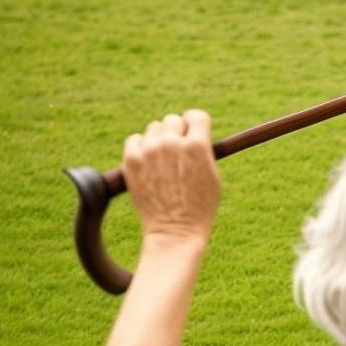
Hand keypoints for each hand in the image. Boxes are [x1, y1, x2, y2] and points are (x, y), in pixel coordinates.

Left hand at [122, 110, 221, 248]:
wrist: (175, 230)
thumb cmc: (200, 207)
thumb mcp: (214, 176)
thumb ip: (204, 150)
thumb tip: (194, 133)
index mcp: (197, 146)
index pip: (196, 116)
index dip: (196, 124)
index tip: (193, 132)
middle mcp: (172, 143)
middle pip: (173, 120)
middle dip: (177, 133)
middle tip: (178, 151)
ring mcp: (149, 150)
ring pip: (153, 129)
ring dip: (159, 140)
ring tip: (163, 162)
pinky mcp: (131, 159)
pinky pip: (135, 139)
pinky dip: (141, 148)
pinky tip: (148, 164)